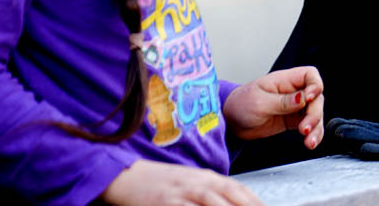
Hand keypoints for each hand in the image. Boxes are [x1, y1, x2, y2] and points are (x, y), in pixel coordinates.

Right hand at [101, 160, 262, 205]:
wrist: (124, 176)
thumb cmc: (159, 182)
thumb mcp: (190, 182)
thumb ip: (211, 191)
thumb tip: (234, 200)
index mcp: (205, 176)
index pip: (237, 188)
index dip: (254, 199)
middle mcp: (196, 182)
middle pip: (229, 196)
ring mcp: (180, 192)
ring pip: (211, 203)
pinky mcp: (165, 202)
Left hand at [222, 66, 323, 148]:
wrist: (232, 122)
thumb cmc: (241, 105)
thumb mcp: (260, 102)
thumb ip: (283, 101)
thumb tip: (303, 98)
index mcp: (285, 80)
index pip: (309, 75)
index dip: (315, 85)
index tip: (309, 99)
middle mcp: (294, 91)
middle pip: (316, 98)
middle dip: (314, 114)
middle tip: (305, 128)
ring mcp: (295, 107)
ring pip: (316, 113)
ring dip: (316, 127)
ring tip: (309, 142)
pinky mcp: (294, 120)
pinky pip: (310, 126)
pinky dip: (313, 134)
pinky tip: (310, 143)